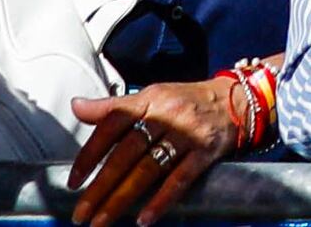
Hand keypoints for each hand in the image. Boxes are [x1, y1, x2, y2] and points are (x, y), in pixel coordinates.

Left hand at [65, 79, 247, 226]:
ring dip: (122, 199)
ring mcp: (187, 134)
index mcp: (150, 99)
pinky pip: (180, 179)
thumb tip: (76, 106)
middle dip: (100, 187)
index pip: (113, 123)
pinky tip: (143, 219)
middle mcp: (167, 115)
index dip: (91, 153)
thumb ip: (114, 106)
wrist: (236, 100)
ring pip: (148, 170)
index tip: (73, 181)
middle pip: (126, 153)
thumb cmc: (185, 102)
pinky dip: (161, 201)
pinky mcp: (205, 153)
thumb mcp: (151, 96)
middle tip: (80, 213)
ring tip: (102, 221)